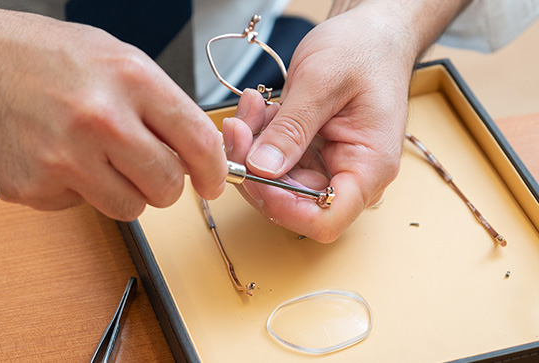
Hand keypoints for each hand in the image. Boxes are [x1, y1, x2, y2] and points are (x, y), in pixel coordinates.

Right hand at [0, 9, 225, 219]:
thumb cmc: (49, 58)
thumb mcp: (119, 61)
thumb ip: (163, 106)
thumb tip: (199, 151)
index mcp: (131, 79)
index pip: (199, 141)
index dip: (215, 170)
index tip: (214, 182)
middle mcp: (101, 119)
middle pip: (168, 186)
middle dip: (167, 184)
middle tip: (152, 169)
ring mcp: (65, 157)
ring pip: (131, 208)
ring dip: (127, 192)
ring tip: (103, 160)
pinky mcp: (36, 186)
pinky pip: (86, 207)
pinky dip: (84, 190)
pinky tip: (66, 159)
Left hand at [224, 0, 469, 242]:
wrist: (372, 34)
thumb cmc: (363, 51)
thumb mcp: (323, 82)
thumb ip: (292, 129)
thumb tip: (261, 169)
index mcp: (369, 166)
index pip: (327, 219)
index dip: (284, 209)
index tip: (253, 175)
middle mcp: (351, 175)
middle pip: (292, 202)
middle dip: (256, 169)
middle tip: (237, 128)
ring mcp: (329, 166)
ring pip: (276, 181)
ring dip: (253, 148)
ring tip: (251, 107)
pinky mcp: (311, 154)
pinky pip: (275, 160)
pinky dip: (259, 137)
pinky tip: (259, 108)